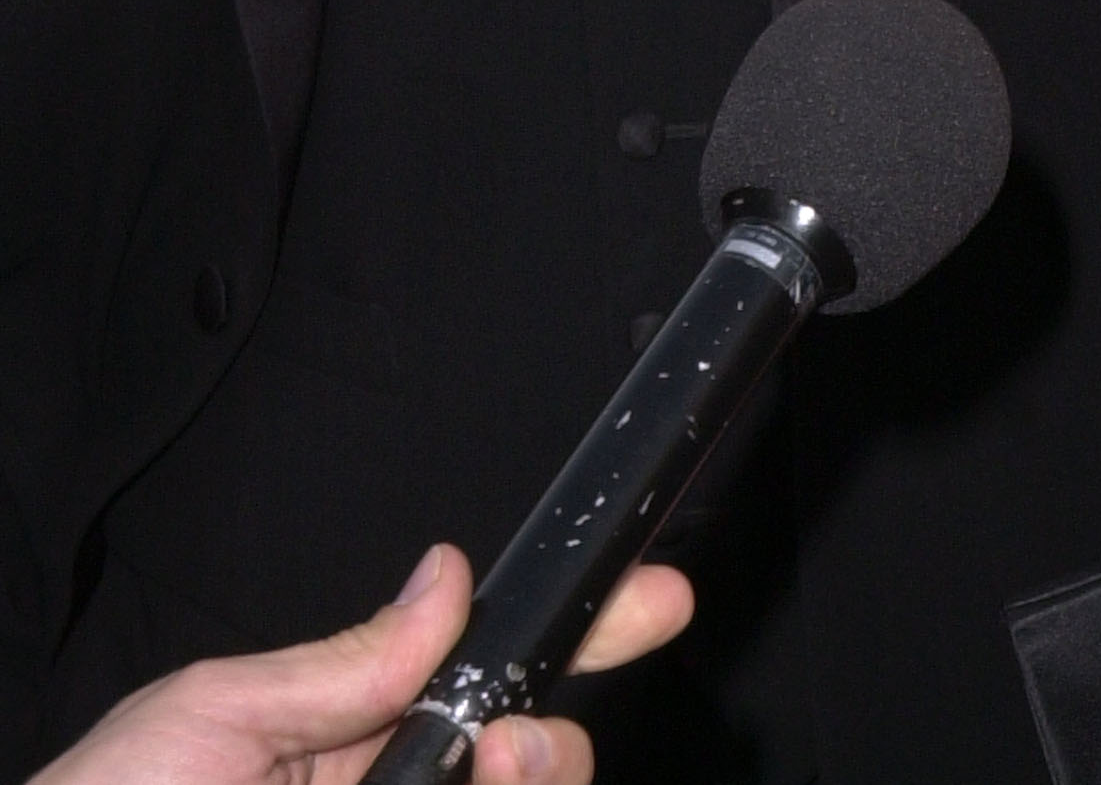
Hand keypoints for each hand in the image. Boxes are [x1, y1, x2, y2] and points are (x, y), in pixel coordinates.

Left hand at [33, 543, 693, 784]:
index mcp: (351, 748)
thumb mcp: (205, 718)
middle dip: (558, 746)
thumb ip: (335, 664)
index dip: (583, 637)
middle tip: (515, 738)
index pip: (487, 684)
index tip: (653, 598)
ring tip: (486, 771)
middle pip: (532, 769)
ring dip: (535, 782)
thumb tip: (448, 577)